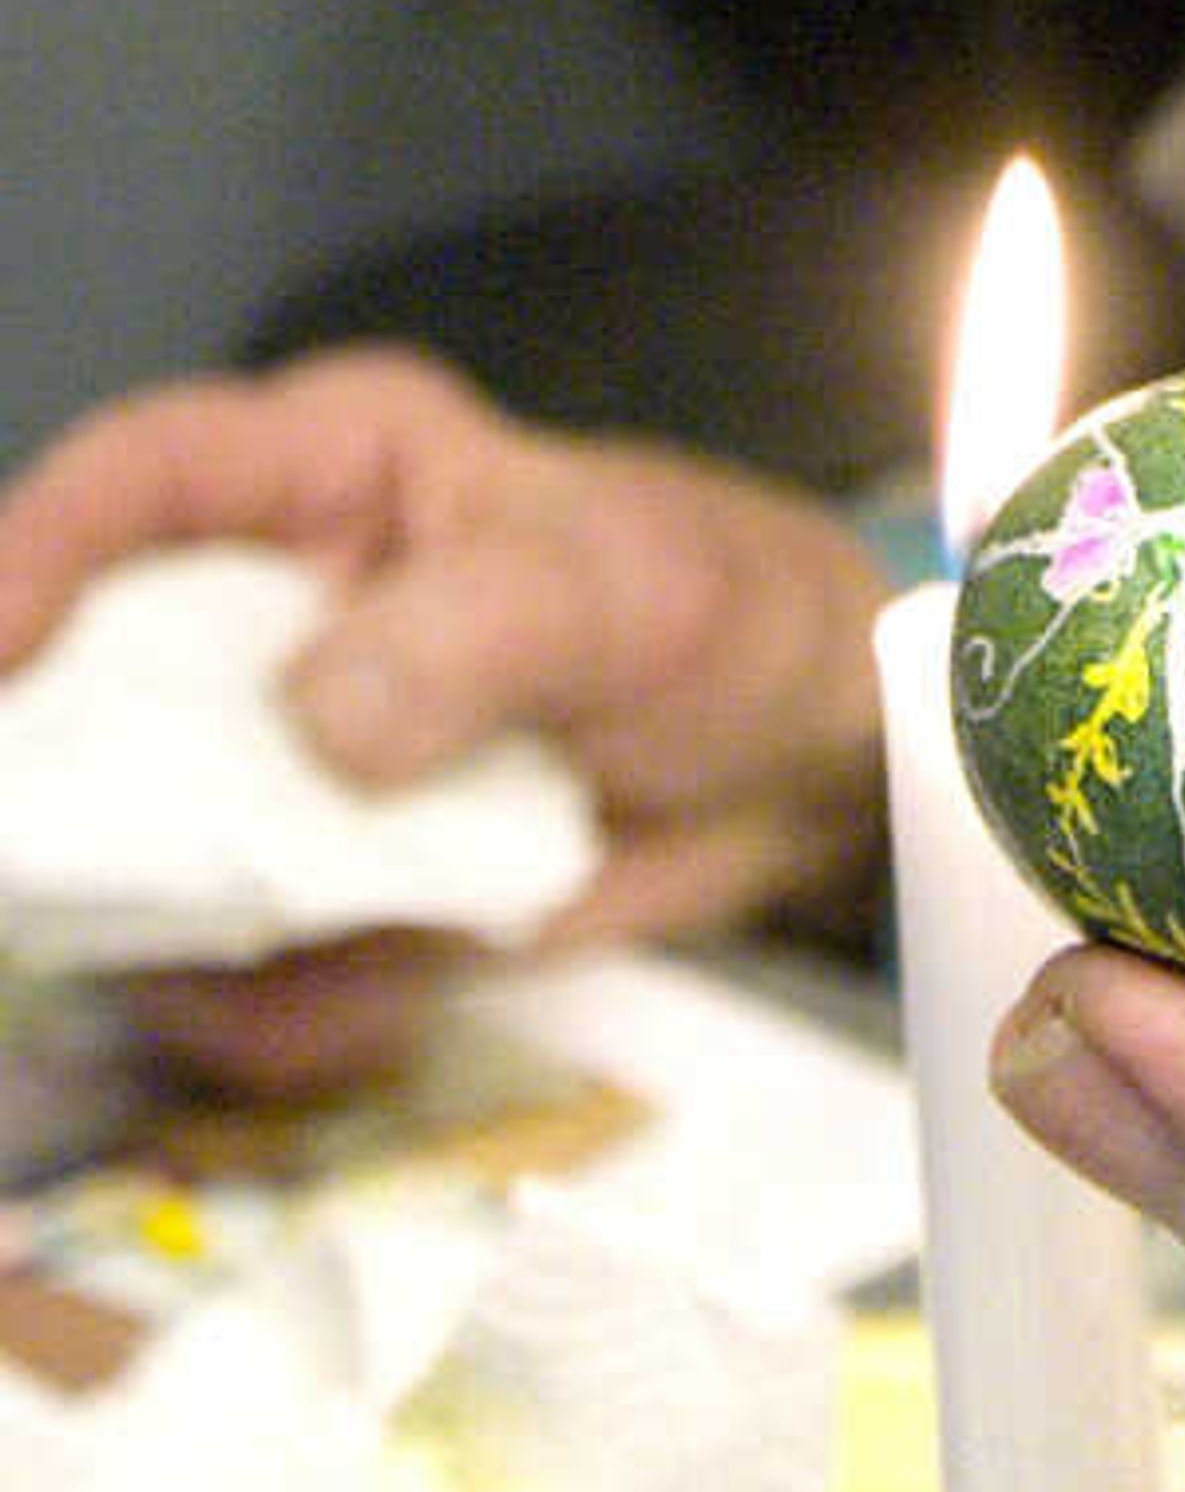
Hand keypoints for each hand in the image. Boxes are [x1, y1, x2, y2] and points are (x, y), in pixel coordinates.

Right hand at [0, 344, 893, 1093]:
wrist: (801, 755)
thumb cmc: (716, 609)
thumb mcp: (621, 590)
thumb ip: (476, 632)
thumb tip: (320, 723)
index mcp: (331, 475)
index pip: (145, 478)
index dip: (35, 548)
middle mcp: (269, 614)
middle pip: (81, 689)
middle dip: (57, 794)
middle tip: (66, 874)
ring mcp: (280, 765)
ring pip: (135, 859)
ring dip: (173, 934)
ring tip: (297, 951)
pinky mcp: (317, 891)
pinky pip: (239, 976)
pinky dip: (277, 1016)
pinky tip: (368, 1005)